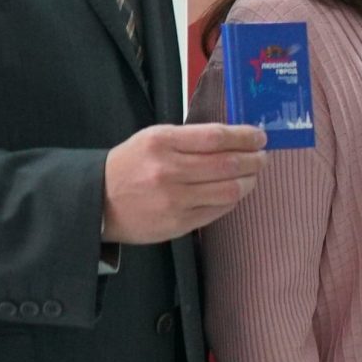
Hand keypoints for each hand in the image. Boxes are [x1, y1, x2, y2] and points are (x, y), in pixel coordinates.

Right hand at [100, 122, 265, 243]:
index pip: (216, 137)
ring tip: (253, 174)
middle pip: (228, 164)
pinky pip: (217, 211)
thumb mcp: (154, 138)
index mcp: (162, 142)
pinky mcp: (178, 224)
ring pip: (228, 190)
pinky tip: (234, 192)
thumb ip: (190, 137)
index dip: (245, 136)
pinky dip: (232, 200)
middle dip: (254, 159)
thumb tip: (234, 138)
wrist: (98, 201)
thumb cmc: (130, 164)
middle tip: (263, 156)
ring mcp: (174, 201)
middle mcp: (169, 171)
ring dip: (249, 181)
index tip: (260, 136)